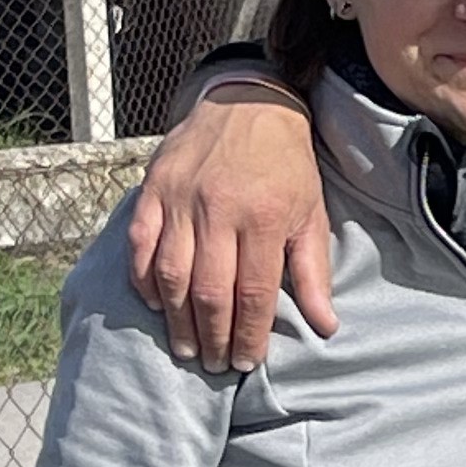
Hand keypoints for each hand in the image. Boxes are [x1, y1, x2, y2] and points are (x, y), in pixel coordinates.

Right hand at [126, 81, 332, 369]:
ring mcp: (181, 199)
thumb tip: (325, 326)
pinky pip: (140, 245)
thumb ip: (314, 272)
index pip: (253, 293)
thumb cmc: (286, 164)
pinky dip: (144, 279)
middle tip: (214, 364)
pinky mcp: (154, 189)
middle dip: (212, 336)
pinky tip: (156, 303)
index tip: (247, 362)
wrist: (248, 102)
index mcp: (265, 218)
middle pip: (209, 291)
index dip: (248, 334)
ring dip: (176, 319)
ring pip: (171, 274)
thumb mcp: (311, 213)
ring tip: (187, 346)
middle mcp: (219, 210)